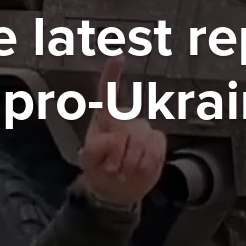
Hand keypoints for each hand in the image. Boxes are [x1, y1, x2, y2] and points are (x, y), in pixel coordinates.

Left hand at [77, 57, 165, 208]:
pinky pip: (155, 148)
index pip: (107, 93)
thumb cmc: (99, 169)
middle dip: (117, 153)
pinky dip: (145, 164)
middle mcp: (125, 118)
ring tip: (122, 172)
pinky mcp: (157, 140)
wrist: (118, 188)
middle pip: (125, 127)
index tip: (118, 57)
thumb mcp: (88, 162)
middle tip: (111, 169)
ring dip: (130, 162)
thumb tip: (108, 140)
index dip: (112, 75)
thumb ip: (92, 151)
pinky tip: (137, 170)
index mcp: (104, 118)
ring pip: (141, 139)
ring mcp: (143, 128)